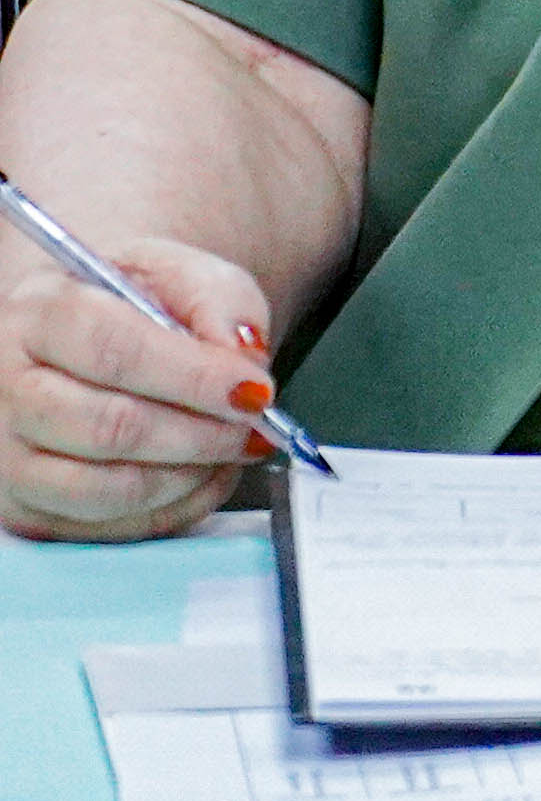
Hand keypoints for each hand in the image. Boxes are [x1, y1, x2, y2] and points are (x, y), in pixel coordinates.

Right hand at [0, 231, 277, 543]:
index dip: (193, 377)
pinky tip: (203, 474)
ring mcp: (6, 456)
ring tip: (232, 448)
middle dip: (201, 433)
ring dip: (187, 476)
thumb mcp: (179, 272)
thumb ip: (217, 300)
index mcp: (36, 312)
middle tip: (254, 425)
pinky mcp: (22, 509)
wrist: (87, 333)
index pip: (112, 350)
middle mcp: (3, 388)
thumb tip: (242, 356)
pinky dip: (170, 510)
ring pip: (102, 489)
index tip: (254, 391)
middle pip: (108, 428)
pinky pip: (103, 529)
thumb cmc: (132, 302)